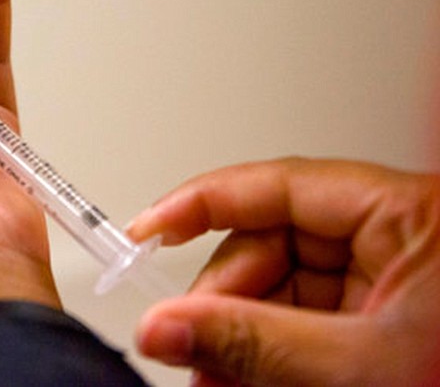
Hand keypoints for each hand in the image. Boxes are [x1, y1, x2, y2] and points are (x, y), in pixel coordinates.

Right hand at [128, 157, 439, 385]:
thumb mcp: (360, 366)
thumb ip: (253, 343)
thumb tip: (166, 325)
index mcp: (406, 214)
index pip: (277, 184)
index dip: (201, 202)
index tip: (147, 231)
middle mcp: (393, 236)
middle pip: (271, 241)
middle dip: (223, 299)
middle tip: (187, 345)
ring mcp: (385, 277)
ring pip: (281, 286)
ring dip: (240, 334)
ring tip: (214, 377)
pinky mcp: (380, 316)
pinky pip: (302, 318)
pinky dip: (269, 351)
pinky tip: (245, 379)